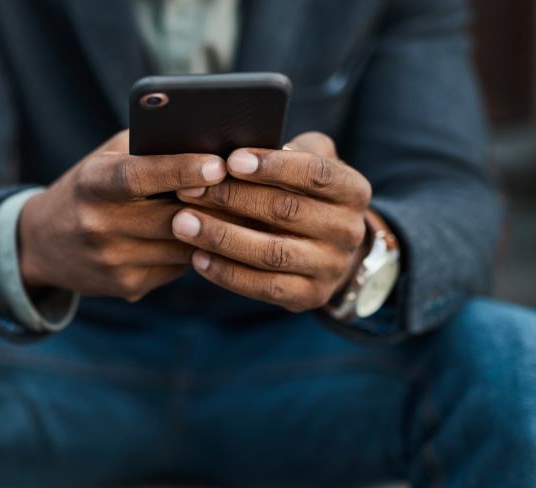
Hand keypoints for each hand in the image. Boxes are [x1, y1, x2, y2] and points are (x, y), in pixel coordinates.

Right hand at [19, 130, 226, 300]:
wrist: (44, 244)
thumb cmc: (91, 188)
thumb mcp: (105, 159)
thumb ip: (147, 148)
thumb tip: (209, 140)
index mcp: (91, 184)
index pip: (137, 177)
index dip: (178, 170)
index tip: (217, 164)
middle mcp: (98, 226)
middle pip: (171, 217)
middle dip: (216, 203)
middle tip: (254, 187)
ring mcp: (113, 261)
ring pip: (184, 246)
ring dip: (216, 229)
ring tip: (245, 209)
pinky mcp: (128, 287)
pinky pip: (179, 267)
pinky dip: (198, 249)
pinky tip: (211, 235)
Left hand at [171, 132, 371, 312]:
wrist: (332, 250)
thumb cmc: (306, 193)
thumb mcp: (310, 162)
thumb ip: (289, 148)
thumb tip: (238, 143)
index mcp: (352, 189)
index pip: (315, 173)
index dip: (273, 166)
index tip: (231, 160)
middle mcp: (348, 230)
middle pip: (286, 211)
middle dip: (231, 198)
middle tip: (189, 189)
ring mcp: (331, 267)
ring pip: (271, 253)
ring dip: (222, 237)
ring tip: (183, 223)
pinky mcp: (310, 297)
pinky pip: (264, 287)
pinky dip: (227, 273)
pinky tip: (197, 257)